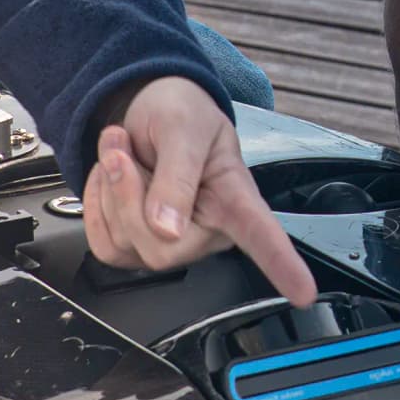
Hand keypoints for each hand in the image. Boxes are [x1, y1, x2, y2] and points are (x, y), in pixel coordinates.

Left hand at [84, 76, 316, 303]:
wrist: (143, 107)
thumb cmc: (179, 113)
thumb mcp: (183, 127)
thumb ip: (178, 176)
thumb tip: (168, 230)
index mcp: (235, 196)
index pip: (263, 236)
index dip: (284, 266)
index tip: (303, 292)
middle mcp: (207, 228)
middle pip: (162, 247)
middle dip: (128, 192)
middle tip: (125, 150)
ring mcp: (170, 241)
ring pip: (127, 245)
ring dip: (109, 189)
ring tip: (123, 153)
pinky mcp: (136, 245)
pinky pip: (105, 245)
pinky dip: (95, 205)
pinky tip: (112, 180)